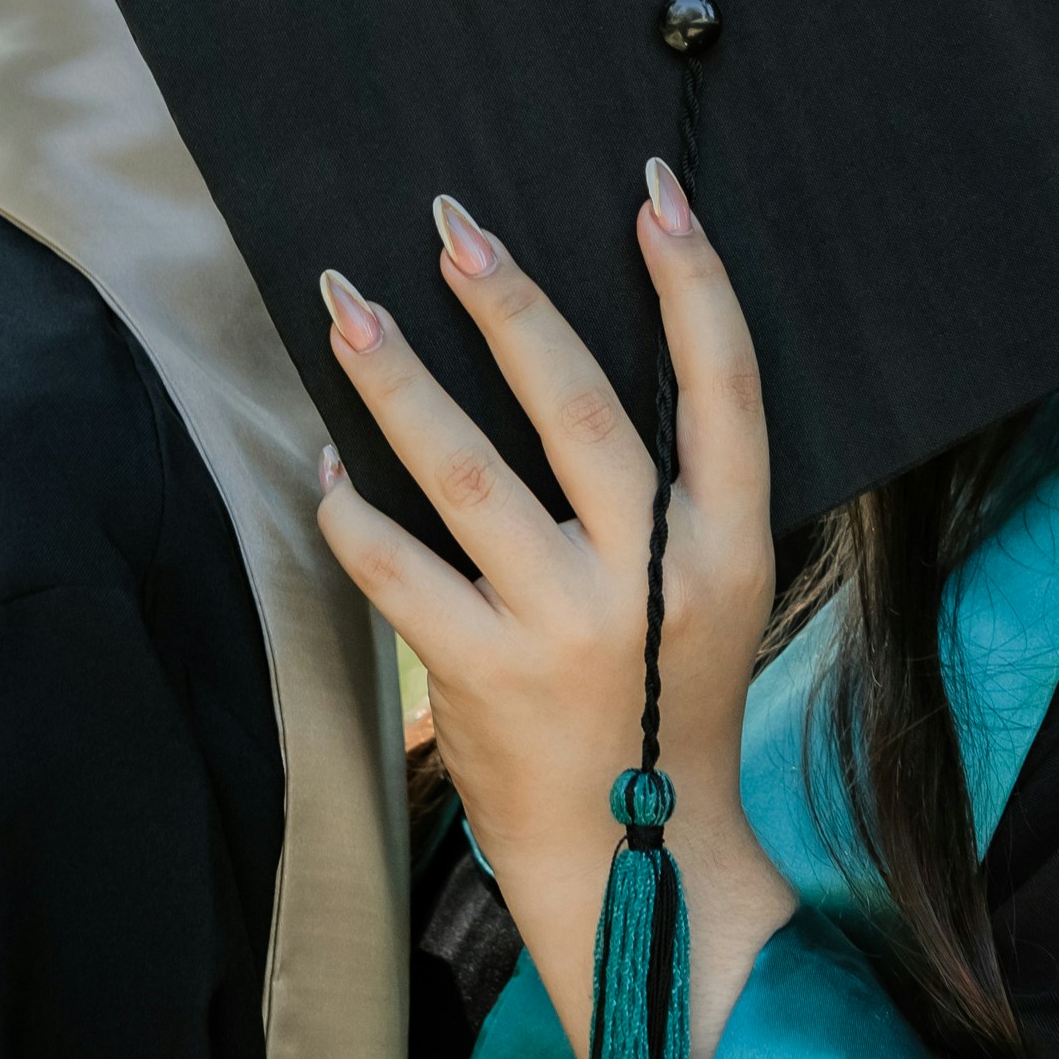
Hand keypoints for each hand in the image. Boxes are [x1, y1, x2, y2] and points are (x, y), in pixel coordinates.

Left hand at [311, 159, 791, 1058]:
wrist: (638, 864)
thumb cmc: (665, 702)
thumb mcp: (721, 591)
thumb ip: (678, 491)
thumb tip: (576, 354)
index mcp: (731, 544)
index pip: (725, 384)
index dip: (693, 282)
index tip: (651, 194)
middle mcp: (651, 578)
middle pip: (577, 406)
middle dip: (508, 302)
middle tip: (453, 225)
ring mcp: (562, 628)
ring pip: (467, 473)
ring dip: (399, 381)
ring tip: (349, 306)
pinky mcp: (481, 677)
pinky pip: (394, 569)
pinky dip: (351, 509)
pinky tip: (327, 461)